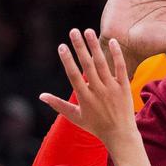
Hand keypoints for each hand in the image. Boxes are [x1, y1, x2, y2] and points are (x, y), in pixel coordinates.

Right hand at [40, 29, 138, 148]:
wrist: (120, 134)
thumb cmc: (95, 126)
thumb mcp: (75, 116)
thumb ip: (58, 105)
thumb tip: (41, 96)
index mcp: (84, 97)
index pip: (73, 75)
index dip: (67, 60)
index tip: (61, 46)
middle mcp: (97, 91)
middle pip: (87, 65)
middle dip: (79, 47)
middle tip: (73, 31)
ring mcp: (112, 88)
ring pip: (102, 63)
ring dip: (94, 46)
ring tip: (88, 31)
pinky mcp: (124, 87)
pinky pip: (121, 67)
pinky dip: (116, 54)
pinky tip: (112, 41)